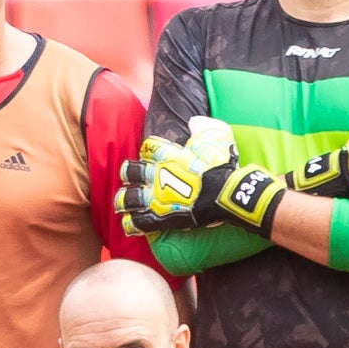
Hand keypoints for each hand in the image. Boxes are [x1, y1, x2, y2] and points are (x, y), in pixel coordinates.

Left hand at [119, 115, 284, 236]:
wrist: (226, 194)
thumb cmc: (223, 165)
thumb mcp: (218, 137)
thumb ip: (204, 127)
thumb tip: (193, 122)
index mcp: (169, 155)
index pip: (148, 148)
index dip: (147, 151)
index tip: (149, 154)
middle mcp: (157, 175)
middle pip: (130, 172)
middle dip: (128, 174)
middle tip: (129, 177)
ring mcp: (157, 197)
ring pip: (128, 198)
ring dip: (123, 200)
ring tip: (122, 203)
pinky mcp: (160, 217)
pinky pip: (138, 223)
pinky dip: (132, 225)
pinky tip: (129, 225)